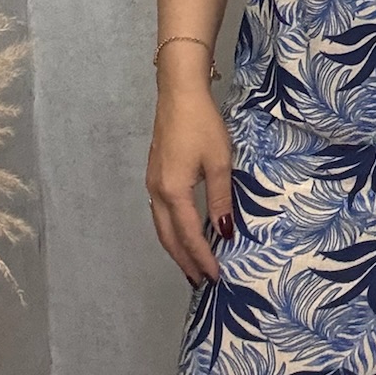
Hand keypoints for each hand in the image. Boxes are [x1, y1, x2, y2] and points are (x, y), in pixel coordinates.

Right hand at [146, 58, 228, 286]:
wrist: (178, 93)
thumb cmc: (202, 124)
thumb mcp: (219, 162)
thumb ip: (220, 199)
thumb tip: (223, 232)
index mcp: (173, 191)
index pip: (188, 235)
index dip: (202, 258)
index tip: (215, 277)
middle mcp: (157, 192)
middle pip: (168, 237)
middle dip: (184, 261)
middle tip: (200, 281)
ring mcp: (152, 183)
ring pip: (161, 226)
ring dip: (175, 248)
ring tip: (191, 265)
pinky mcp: (154, 174)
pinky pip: (160, 213)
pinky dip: (171, 231)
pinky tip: (182, 233)